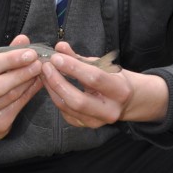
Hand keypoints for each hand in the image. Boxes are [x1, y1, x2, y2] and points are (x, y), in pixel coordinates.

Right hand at [0, 36, 42, 147]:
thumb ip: (2, 54)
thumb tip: (23, 39)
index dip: (10, 59)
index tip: (30, 53)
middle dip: (21, 72)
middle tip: (38, 62)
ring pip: (9, 96)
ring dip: (28, 82)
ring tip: (40, 70)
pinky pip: (17, 107)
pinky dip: (29, 93)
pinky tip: (37, 83)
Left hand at [40, 42, 168, 128]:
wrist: (128, 101)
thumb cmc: (115, 78)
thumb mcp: (102, 65)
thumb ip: (79, 57)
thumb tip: (59, 47)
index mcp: (119, 91)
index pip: (93, 78)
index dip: (72, 67)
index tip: (56, 57)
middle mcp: (110, 111)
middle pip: (77, 99)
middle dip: (57, 82)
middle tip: (45, 66)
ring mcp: (97, 122)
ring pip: (67, 107)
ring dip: (52, 89)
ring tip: (44, 73)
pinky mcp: (86, 126)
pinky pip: (65, 112)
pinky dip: (55, 97)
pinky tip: (50, 85)